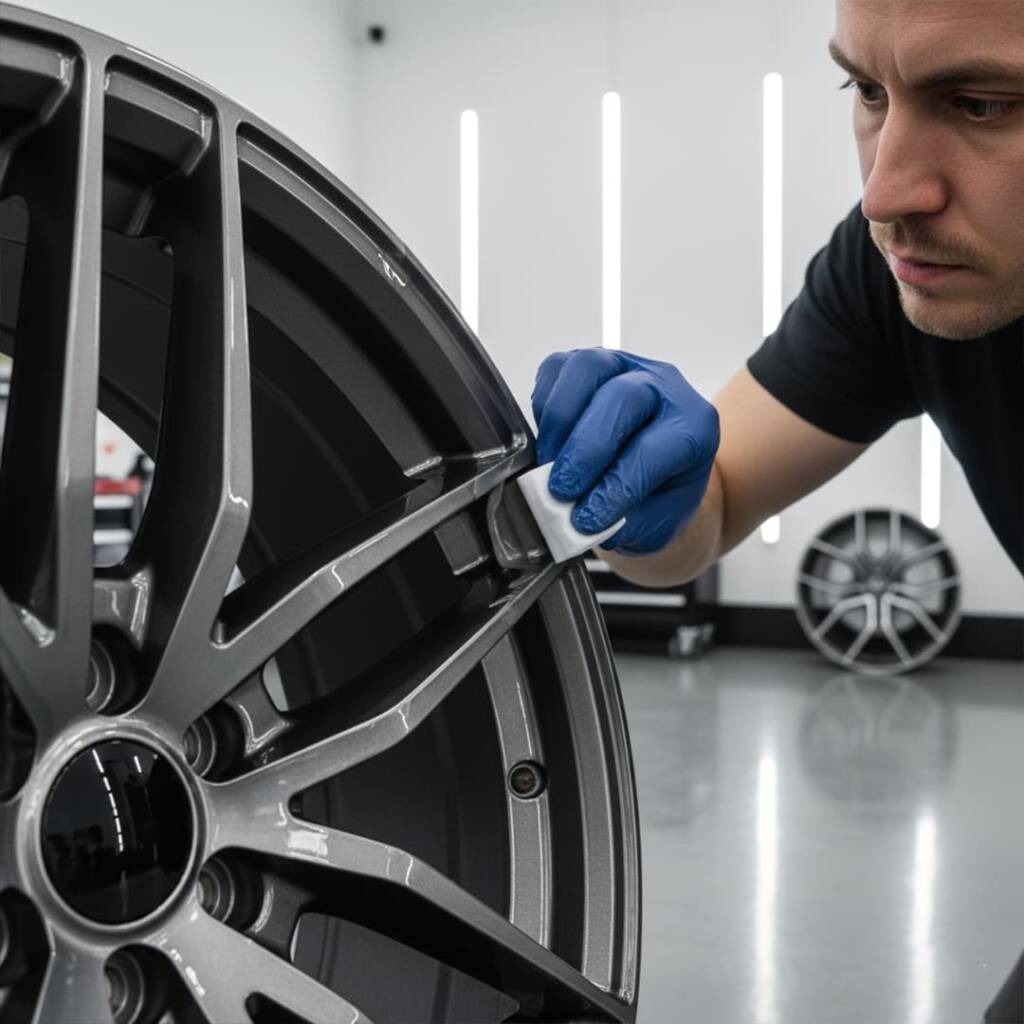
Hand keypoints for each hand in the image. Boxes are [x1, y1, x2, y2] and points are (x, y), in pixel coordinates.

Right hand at [531, 348, 719, 553]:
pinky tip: (549, 442)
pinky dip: (545, 407)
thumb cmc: (658, 494)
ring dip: (560, 421)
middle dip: (585, 451)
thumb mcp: (653, 522)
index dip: (615, 486)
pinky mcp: (586, 363)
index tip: (586, 519)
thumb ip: (620, 521)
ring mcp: (624, 366)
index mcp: (693, 426)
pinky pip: (557, 369)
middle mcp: (662, 386)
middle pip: (622, 399)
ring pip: (588, 369)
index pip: (653, 449)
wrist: (654, 474)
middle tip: (562, 491)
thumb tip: (573, 516)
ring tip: (548, 465)